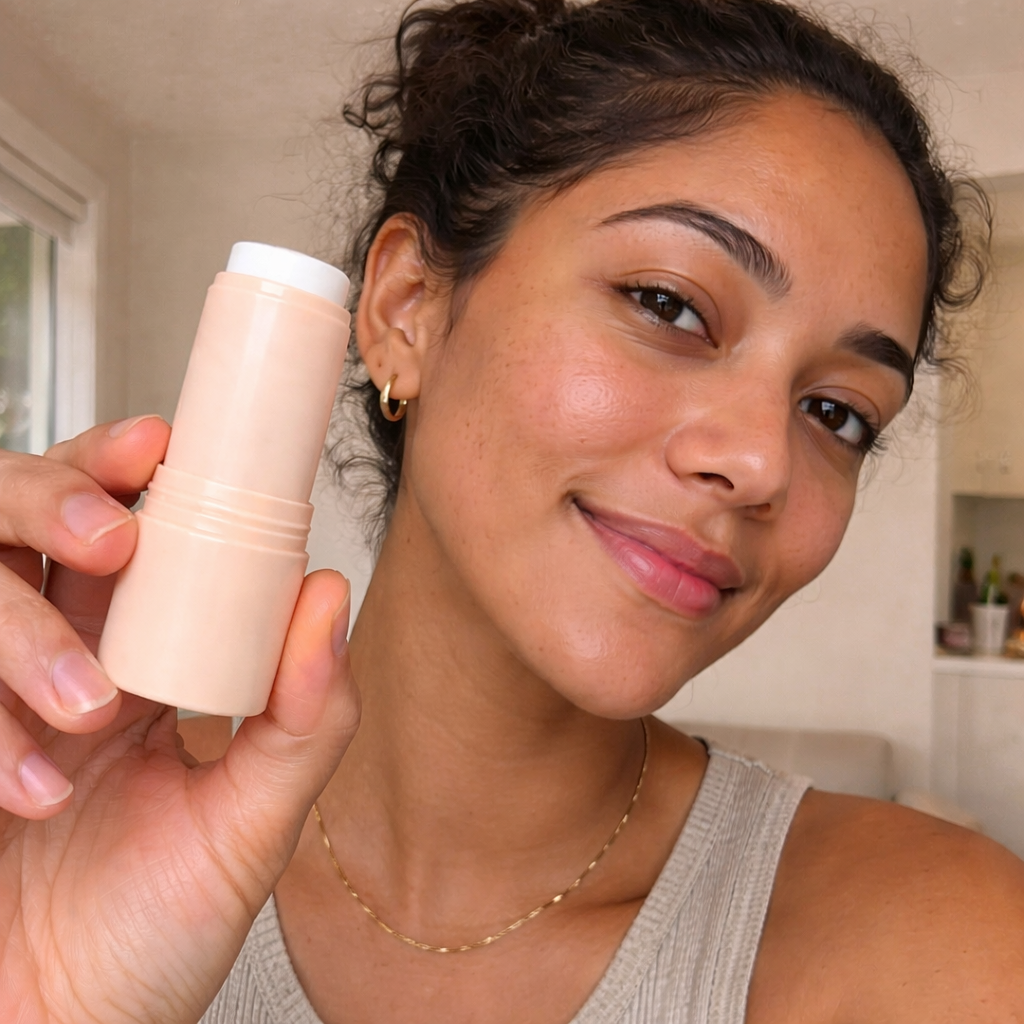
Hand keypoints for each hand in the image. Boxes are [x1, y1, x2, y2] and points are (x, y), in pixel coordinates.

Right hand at [0, 416, 359, 1023]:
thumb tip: (327, 597)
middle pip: (20, 523)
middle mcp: (51, 664)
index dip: (131, 476)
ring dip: (21, 626)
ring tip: (88, 708)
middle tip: (113, 532)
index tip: (164, 446)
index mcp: (137, 665)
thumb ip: (301, 719)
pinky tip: (22, 792)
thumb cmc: (147, 945)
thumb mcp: (248, 831)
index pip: (127, 536)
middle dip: (55, 499)